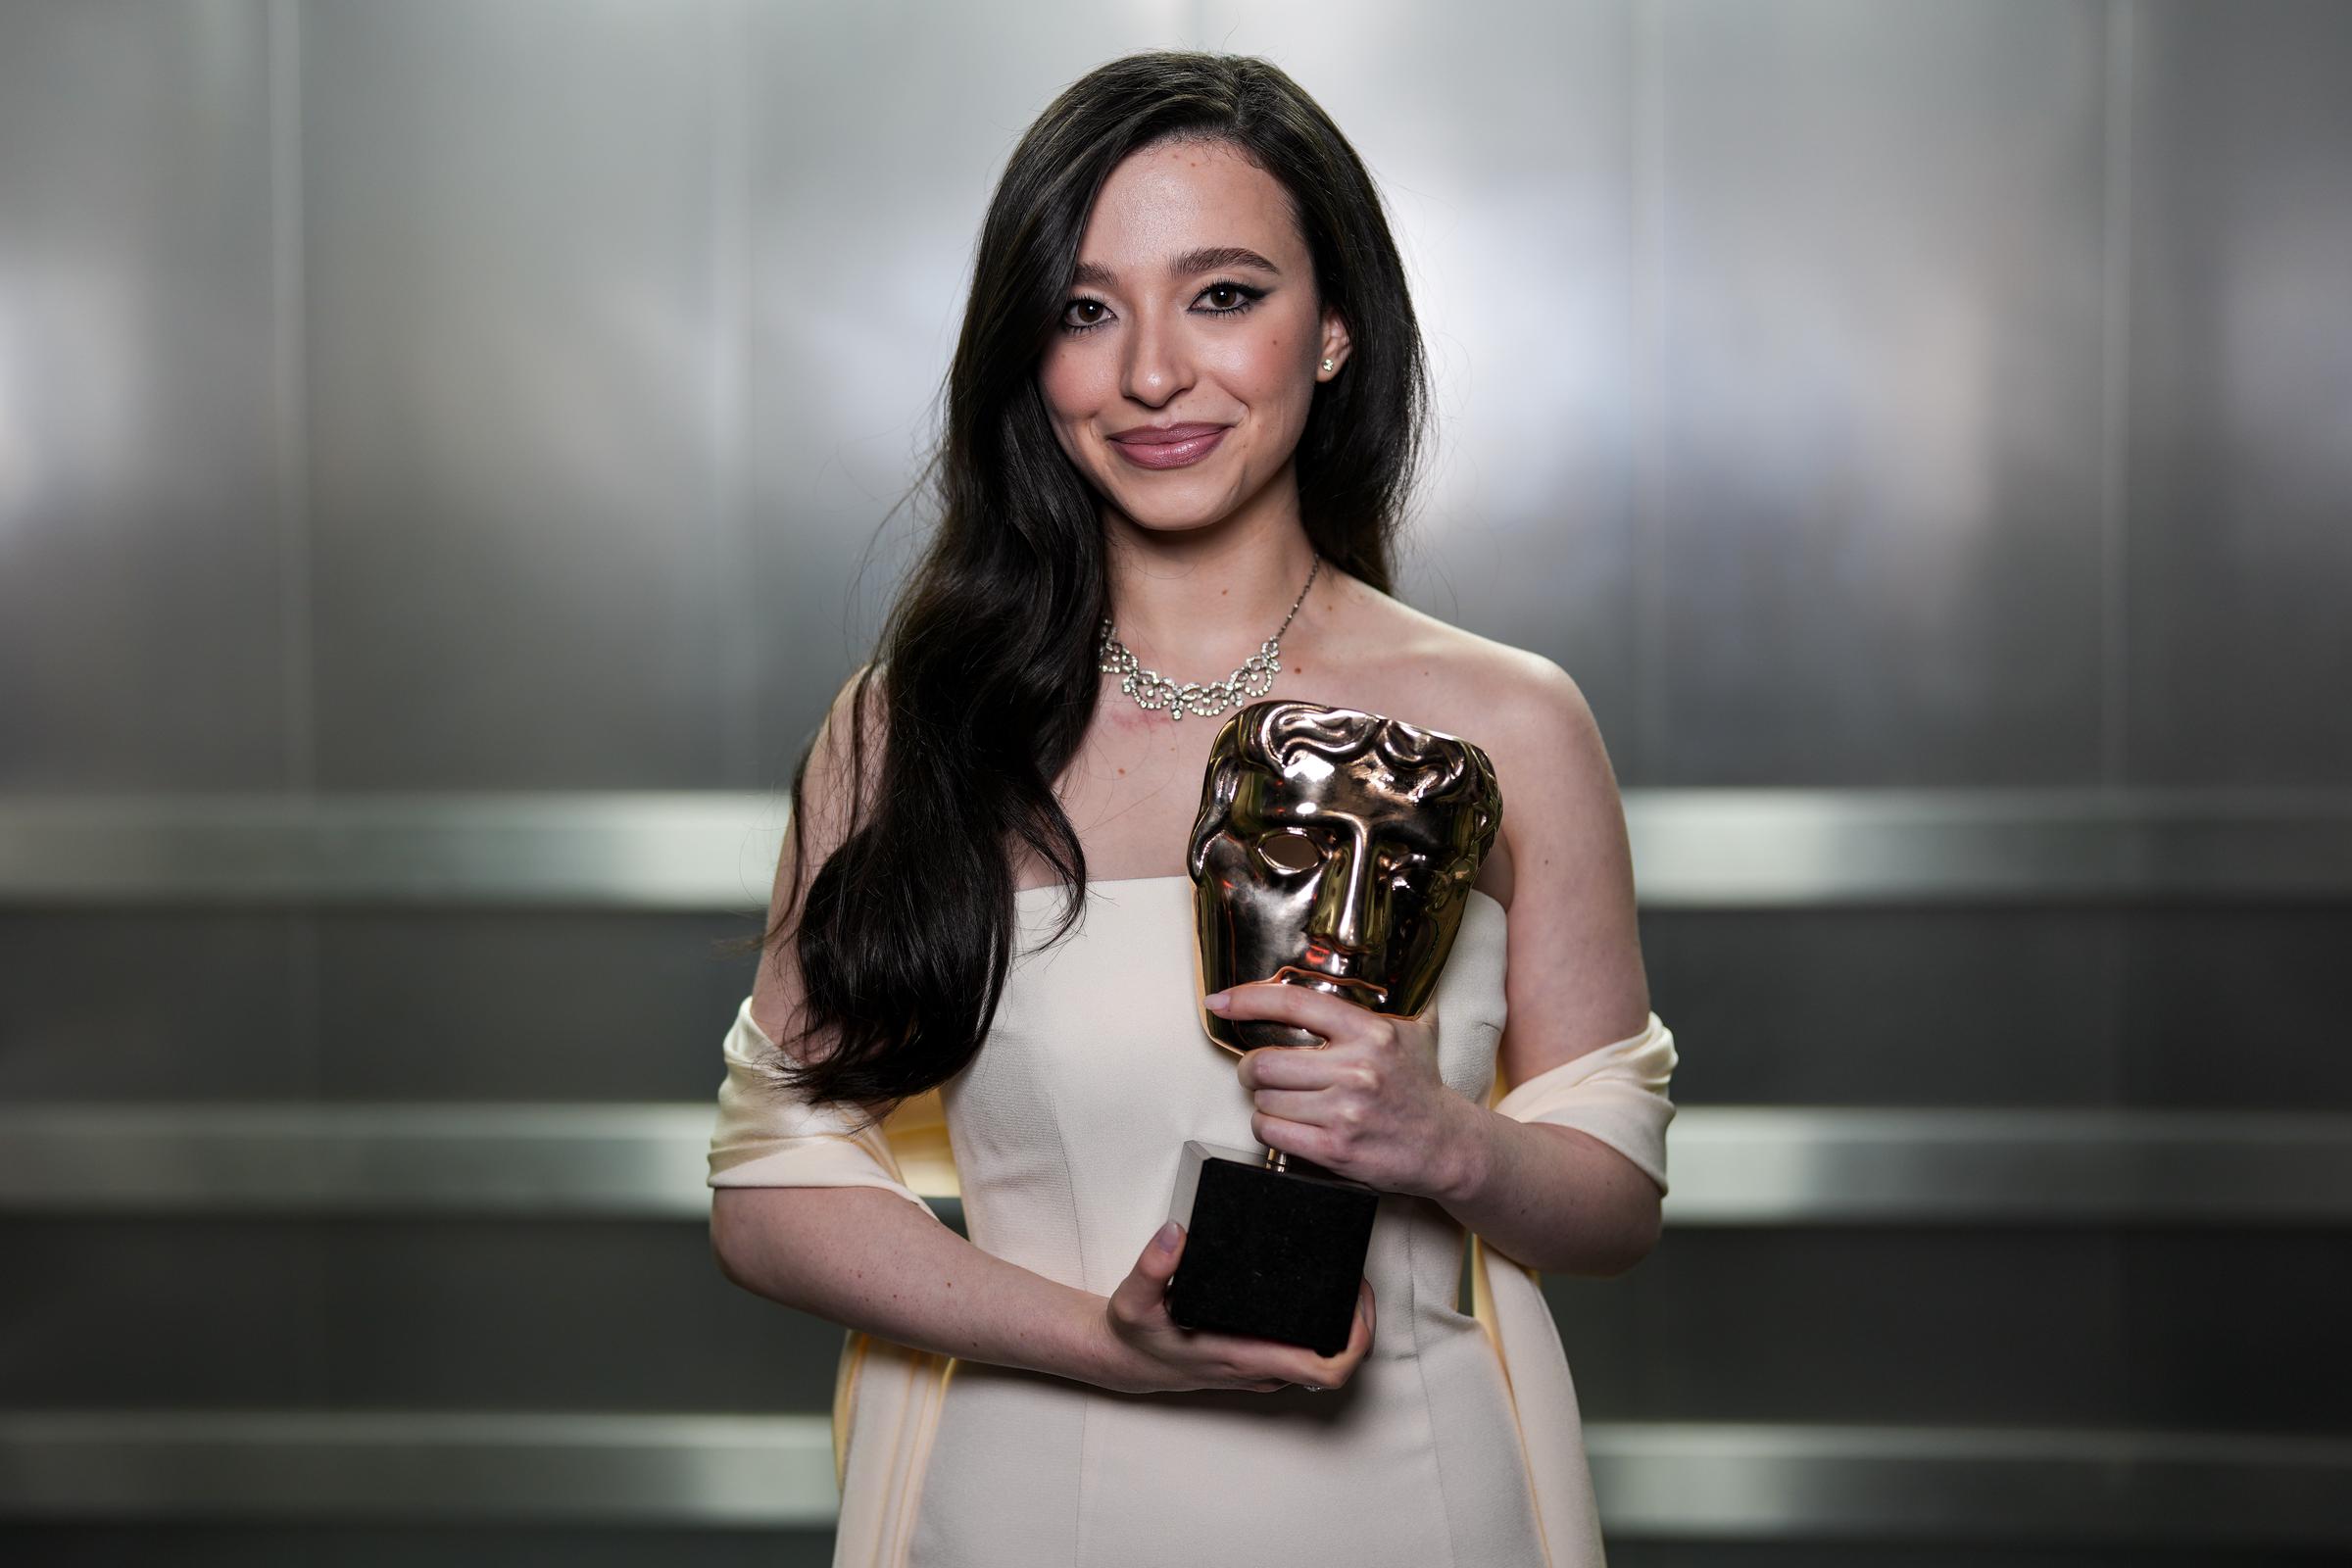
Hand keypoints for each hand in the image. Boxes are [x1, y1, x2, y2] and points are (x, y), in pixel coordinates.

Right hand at [1095, 1220, 1373, 1394]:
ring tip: (1342, 1283)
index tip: (1356, 1301)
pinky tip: (1313, 1298)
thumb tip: (1176, 1233)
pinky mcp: (1255, 1364)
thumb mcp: (1133, 1299)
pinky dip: (1318, 1331)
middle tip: (1357, 1280)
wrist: (1123, 1361)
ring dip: (1340, 1329)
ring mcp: (1260, 1371)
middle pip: (1335, 1363)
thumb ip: (1152, 1266)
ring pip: (1320, 1360)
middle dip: (1357, 1325)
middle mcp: (1260, 1370)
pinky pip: (1301, 1355)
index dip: (1354, 1339)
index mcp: (1245, 1356)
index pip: (1324, 1369)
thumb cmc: (1135, 1337)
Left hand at [1213, 980, 1478, 1198]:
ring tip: (1283, 1100)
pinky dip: (1268, 1127)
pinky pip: (1272, 1132)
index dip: (1247, 999)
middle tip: (1260, 1071)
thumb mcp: (1411, 1032)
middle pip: (1264, 1062)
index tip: (1219, 1001)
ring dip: (1263, 1101)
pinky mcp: (1336, 1149)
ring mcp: (1345, 1112)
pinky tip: (1285, 1123)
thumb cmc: (1420, 1085)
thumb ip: (1381, 1002)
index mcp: (1370, 1033)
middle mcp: (1356, 1070)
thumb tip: (1358, 963)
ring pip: (1264, 1100)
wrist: (1446, 1145)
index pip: (1293, 1003)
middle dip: (1250, 1068)